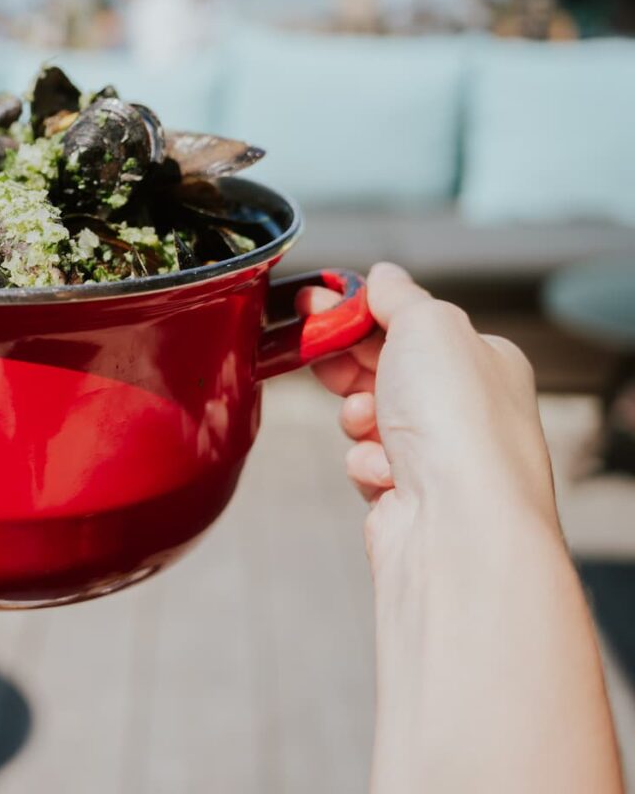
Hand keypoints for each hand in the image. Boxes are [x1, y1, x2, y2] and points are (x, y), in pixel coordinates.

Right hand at [304, 263, 558, 565]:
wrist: (455, 521)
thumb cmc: (458, 423)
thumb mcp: (428, 324)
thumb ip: (399, 295)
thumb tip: (383, 276)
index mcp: (482, 359)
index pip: (410, 322)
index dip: (357, 310)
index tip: (315, 303)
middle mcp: (466, 407)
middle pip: (381, 368)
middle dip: (349, 366)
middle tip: (321, 356)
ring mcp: (438, 454)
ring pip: (366, 417)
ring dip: (356, 418)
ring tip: (371, 426)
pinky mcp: (408, 495)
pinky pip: (364, 462)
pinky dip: (364, 463)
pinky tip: (386, 473)